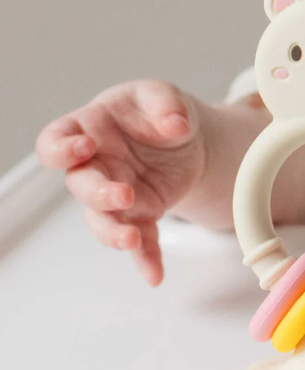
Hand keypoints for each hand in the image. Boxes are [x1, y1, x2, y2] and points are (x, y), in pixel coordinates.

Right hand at [36, 80, 208, 284]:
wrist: (184, 134)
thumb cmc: (157, 109)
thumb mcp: (163, 94)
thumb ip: (167, 104)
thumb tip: (176, 124)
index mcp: (89, 129)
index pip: (55, 141)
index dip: (61, 149)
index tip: (84, 148)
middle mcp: (95, 166)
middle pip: (80, 186)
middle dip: (99, 194)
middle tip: (125, 195)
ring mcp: (115, 192)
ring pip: (102, 220)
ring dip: (113, 233)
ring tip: (133, 240)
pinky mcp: (142, 212)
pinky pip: (140, 239)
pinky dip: (146, 257)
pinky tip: (154, 274)